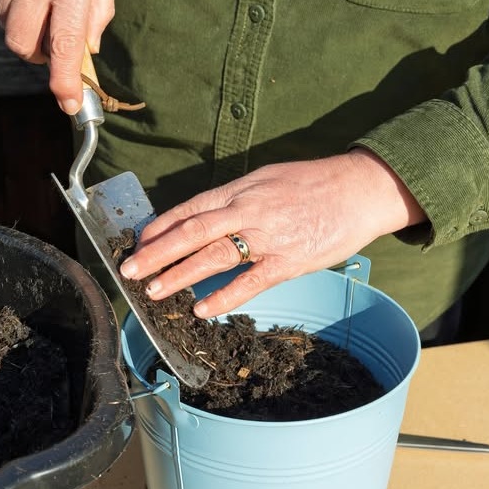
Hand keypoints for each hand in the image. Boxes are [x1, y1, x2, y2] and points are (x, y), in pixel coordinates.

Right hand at [0, 0, 113, 113]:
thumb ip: (98, 10)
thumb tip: (90, 47)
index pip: (65, 46)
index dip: (66, 81)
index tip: (70, 104)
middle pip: (24, 46)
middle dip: (39, 53)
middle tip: (54, 37)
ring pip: (8, 27)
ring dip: (25, 27)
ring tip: (42, 0)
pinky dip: (10, 6)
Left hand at [119, 148, 426, 317]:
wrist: (359, 190)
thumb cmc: (313, 183)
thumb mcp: (267, 178)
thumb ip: (236, 197)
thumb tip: (206, 216)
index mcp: (240, 189)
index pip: (191, 208)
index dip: (161, 226)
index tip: (138, 241)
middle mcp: (247, 210)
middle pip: (192, 232)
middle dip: (157, 252)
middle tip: (130, 271)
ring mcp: (267, 236)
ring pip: (213, 256)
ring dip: (180, 274)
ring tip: (155, 291)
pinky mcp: (288, 261)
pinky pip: (249, 282)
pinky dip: (224, 296)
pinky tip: (202, 309)